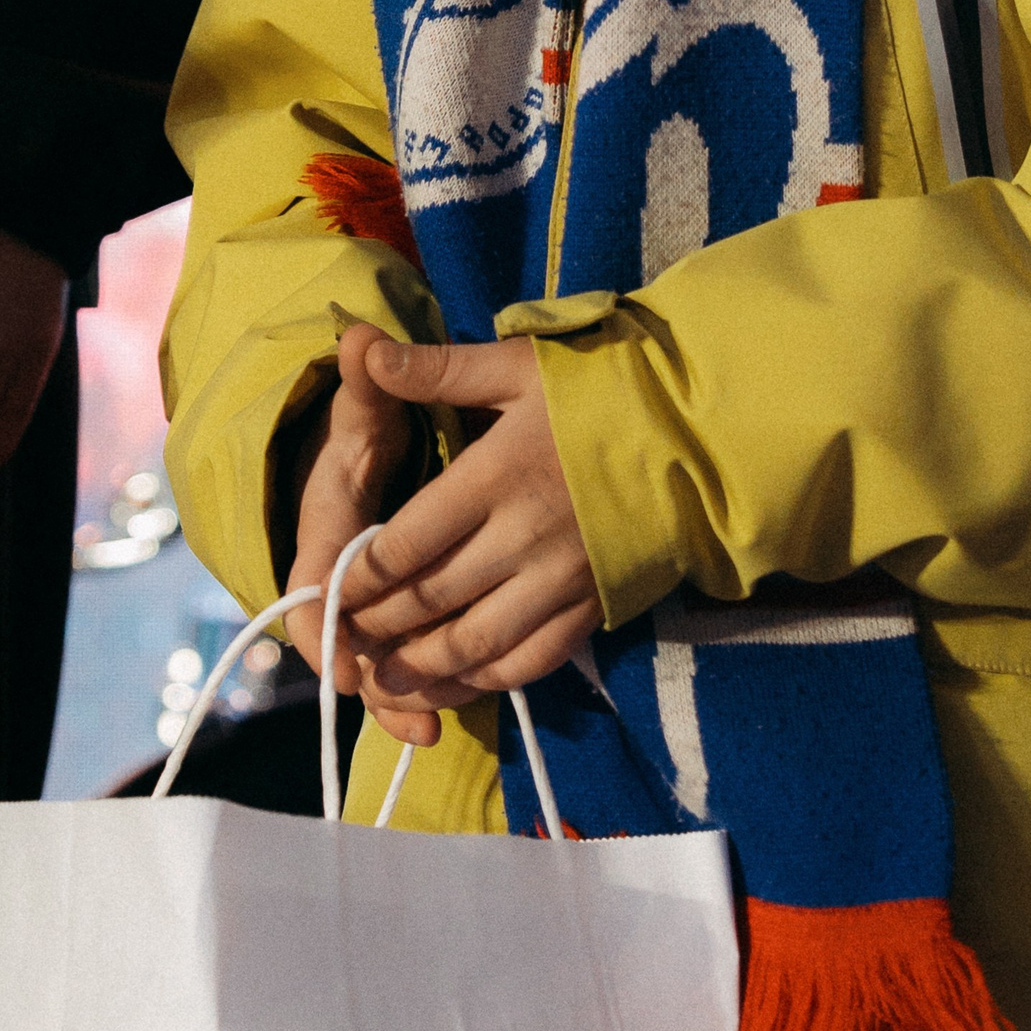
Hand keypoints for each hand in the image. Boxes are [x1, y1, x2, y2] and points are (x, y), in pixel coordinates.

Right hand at [284, 321, 419, 684]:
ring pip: (377, 664)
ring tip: (436, 729)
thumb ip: (371, 383)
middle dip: (377, 681)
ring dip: (402, 697)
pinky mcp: (397, 619)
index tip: (348, 670)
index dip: (328, 637)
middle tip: (414, 713)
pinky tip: (452, 716)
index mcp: (322, 536)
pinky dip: (423, 688)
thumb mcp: (369, 410)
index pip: (312, 596)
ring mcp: (365, 608)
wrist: (358, 456)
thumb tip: (358, 335)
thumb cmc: (368, 432)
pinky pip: (403, 661)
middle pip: (347, 647)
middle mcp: (334, 582)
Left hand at [309, 335, 599, 749]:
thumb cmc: (601, 389)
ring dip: (422, 668)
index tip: (330, 588)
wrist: (700, 427)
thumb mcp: (518, 366)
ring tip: (384, 679)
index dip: (359, 576)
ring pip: (474, 643)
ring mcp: (561, 578)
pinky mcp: (593, 605)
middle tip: (344, 639)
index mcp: (496, 475)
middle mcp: (523, 537)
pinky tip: (457, 682)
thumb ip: (437, 369)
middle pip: (430, 599)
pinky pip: (530, 660)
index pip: (405, 544)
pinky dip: (486, 679)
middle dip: (378, 624)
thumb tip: (364, 347)